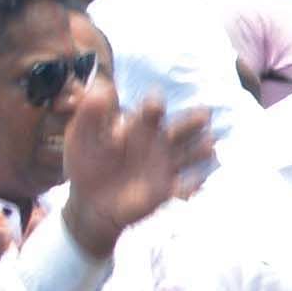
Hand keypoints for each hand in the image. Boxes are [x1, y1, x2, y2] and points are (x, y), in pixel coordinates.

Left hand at [56, 84, 215, 258]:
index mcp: (138, 126)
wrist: (91, 202)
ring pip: (189, 155)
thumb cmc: (86, 165)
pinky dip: (193, 184)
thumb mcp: (80, 137)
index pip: (151, 113)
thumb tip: (101, 87)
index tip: (155, 104)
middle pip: (180, 130)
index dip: (154, 107)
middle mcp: (158, 143)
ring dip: (201, 150)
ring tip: (210, 146)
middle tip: (204, 115)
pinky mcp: (168, 190)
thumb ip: (89, 114)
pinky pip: (185, 186)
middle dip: (192, 122)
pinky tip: (198, 181)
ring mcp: (165, 166)